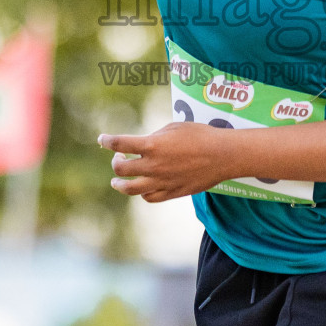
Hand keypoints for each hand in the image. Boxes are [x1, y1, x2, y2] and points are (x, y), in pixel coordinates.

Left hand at [99, 122, 234, 202]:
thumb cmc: (200, 135)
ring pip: (130, 189)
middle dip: (115, 162)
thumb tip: (144, 145)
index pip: (119, 143)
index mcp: (152, 146)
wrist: (223, 155)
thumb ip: (154, 137)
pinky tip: (142, 186)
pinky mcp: (172, 192)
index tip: (102, 139)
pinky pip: (149, 197)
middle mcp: (153, 166)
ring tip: (117, 180)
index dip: (106, 141)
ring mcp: (162, 182)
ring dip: (119, 184)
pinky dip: (142, 192)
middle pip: (120, 169)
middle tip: (119, 157)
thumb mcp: (173, 127)